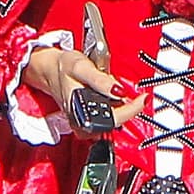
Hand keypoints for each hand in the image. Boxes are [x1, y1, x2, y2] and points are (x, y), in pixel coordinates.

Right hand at [22, 45, 144, 131]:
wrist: (50, 71)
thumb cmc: (63, 68)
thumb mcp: (81, 67)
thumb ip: (100, 80)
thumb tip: (118, 90)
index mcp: (82, 113)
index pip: (115, 118)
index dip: (132, 109)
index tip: (143, 98)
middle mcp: (83, 124)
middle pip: (117, 122)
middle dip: (127, 106)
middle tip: (127, 91)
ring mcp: (85, 126)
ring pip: (113, 122)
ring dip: (120, 107)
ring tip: (113, 91)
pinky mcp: (88, 123)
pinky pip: (107, 120)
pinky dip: (113, 108)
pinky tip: (109, 97)